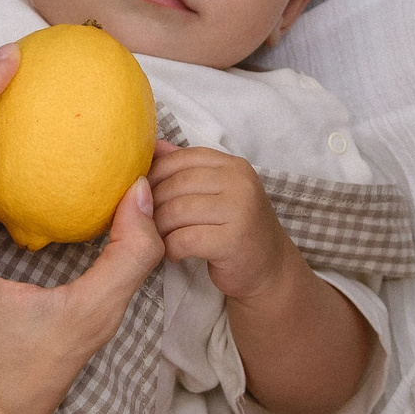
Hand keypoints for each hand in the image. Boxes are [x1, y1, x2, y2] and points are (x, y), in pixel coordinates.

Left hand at [149, 140, 298, 301]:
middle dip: (153, 204)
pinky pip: (184, 239)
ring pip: (177, 211)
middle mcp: (239, 183)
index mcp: (233, 166)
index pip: (182, 159)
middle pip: (176, 185)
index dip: (155, 174)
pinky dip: (171, 248)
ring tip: (158, 238)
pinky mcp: (232, 241)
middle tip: (146, 221)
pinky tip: (174, 253)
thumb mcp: (218, 191)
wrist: (271, 267)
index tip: (144, 194)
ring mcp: (239, 210)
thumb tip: (152, 146)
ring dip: (159, 228)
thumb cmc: (237, 227)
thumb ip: (188, 168)